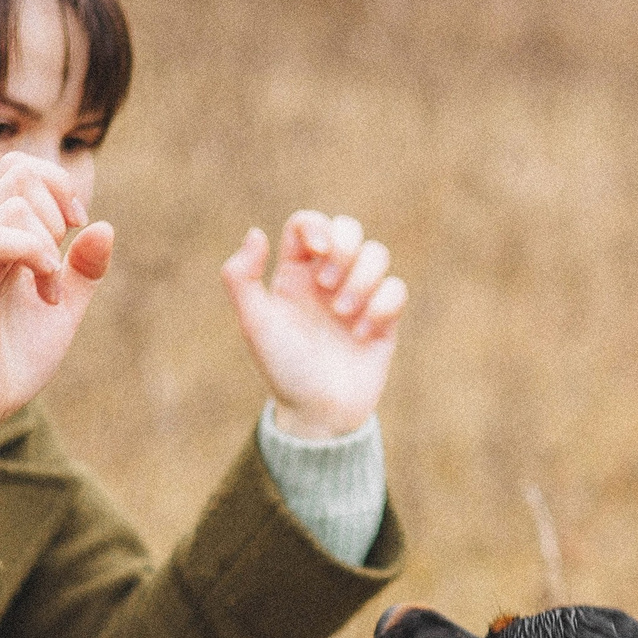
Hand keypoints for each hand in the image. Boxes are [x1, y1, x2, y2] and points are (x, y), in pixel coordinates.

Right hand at [0, 152, 113, 437]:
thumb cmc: (14, 356)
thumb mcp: (64, 309)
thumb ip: (84, 270)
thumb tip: (103, 227)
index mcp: (0, 237)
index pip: (20, 170)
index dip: (58, 184)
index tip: (77, 226)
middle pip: (18, 173)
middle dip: (58, 208)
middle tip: (59, 263)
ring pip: (12, 204)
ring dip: (47, 245)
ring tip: (49, 292)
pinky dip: (30, 251)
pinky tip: (44, 286)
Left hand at [221, 212, 406, 439]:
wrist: (318, 413)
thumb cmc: (283, 369)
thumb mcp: (254, 324)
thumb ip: (241, 277)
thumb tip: (256, 233)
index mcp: (294, 273)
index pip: (307, 224)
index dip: (316, 226)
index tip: (317, 252)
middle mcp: (327, 279)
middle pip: (349, 229)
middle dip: (345, 249)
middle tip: (328, 286)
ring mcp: (358, 296)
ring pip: (377, 254)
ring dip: (362, 280)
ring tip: (342, 316)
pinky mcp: (384, 318)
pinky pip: (397, 288)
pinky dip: (382, 307)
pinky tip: (361, 336)